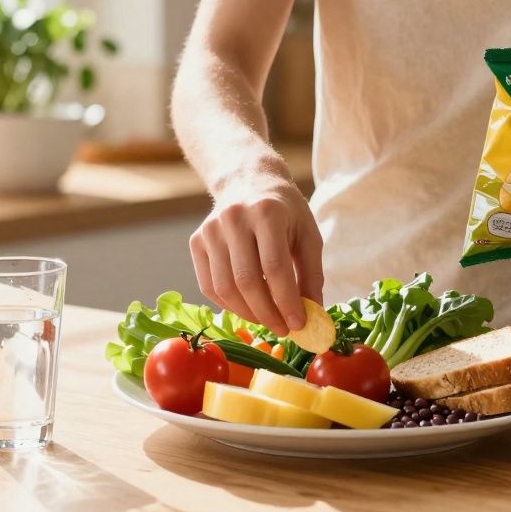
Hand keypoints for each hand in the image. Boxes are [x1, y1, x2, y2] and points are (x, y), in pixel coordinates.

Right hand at [189, 175, 323, 335]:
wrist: (248, 182)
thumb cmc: (285, 212)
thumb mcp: (308, 235)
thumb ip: (311, 273)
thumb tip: (313, 314)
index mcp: (267, 212)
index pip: (275, 266)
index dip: (286, 301)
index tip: (299, 324)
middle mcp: (234, 218)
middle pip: (246, 280)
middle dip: (267, 313)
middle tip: (284, 329)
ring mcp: (210, 229)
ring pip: (225, 287)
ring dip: (248, 314)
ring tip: (268, 320)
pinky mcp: (196, 241)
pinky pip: (209, 286)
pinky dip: (229, 305)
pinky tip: (248, 308)